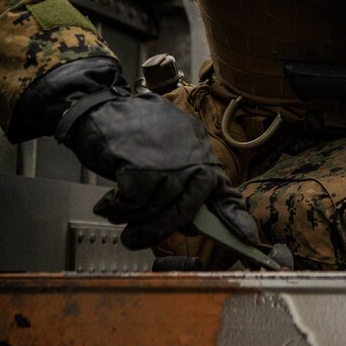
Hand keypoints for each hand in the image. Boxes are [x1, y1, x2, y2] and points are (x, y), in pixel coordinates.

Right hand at [46, 60, 257, 249]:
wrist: (98, 106)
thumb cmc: (129, 132)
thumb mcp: (164, 154)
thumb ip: (180, 184)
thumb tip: (191, 223)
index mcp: (199, 150)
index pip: (222, 188)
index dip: (234, 217)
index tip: (248, 239)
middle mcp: (190, 154)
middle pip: (187, 208)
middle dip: (161, 228)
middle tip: (136, 238)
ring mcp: (168, 161)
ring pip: (157, 209)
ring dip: (132, 217)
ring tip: (117, 210)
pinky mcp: (142, 167)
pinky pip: (132, 205)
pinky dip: (116, 208)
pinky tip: (108, 202)